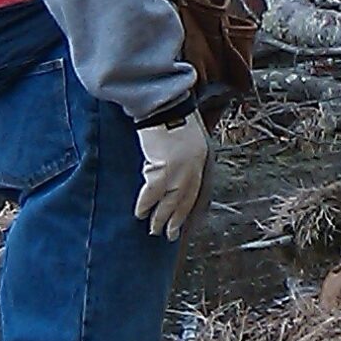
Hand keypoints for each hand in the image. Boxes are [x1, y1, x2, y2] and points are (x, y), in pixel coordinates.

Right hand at [134, 111, 209, 239]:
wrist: (164, 105)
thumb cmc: (172, 116)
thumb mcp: (187, 138)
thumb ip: (184, 155)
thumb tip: (172, 168)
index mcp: (201, 159)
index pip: (195, 190)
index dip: (187, 208)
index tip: (183, 221)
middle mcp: (193, 168)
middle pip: (185, 200)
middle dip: (177, 219)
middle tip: (170, 235)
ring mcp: (179, 169)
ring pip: (170, 201)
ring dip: (162, 218)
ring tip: (154, 230)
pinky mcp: (162, 168)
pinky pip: (152, 193)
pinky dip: (146, 204)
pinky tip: (139, 213)